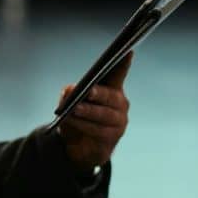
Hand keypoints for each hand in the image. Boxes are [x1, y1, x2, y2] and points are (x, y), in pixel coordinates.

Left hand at [57, 52, 132, 173]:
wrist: (77, 147)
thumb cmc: (76, 118)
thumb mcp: (68, 103)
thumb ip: (69, 94)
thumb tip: (70, 90)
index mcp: (112, 89)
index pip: (119, 73)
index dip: (124, 63)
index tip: (129, 50)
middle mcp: (120, 103)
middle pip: (110, 96)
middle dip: (98, 93)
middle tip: (88, 91)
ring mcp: (119, 121)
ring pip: (103, 115)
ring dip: (86, 112)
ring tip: (73, 109)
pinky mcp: (113, 137)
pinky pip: (97, 130)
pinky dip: (83, 124)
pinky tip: (72, 120)